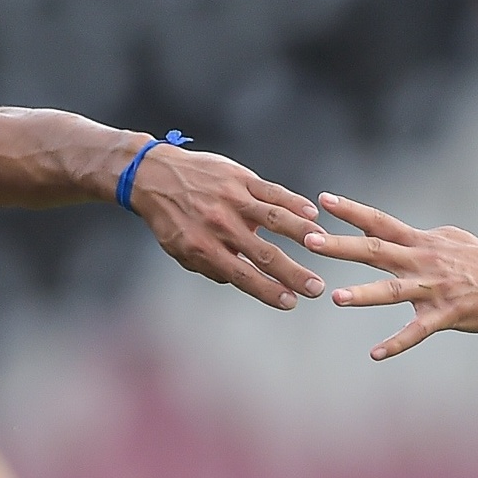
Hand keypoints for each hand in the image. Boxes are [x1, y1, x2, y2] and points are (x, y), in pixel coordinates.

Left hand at [129, 145, 324, 310]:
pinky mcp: (239, 178)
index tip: (290, 302)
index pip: (243, 276)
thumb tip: (238, 280)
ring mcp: (232, 199)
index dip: (268, 291)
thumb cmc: (170, 216)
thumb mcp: (180, 250)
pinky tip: (312, 214)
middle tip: (316, 287)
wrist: (154, 174)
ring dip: (302, 236)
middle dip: (293, 274)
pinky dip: (294, 203)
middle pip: (264, 254)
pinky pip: (272, 191)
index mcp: (204, 248)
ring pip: (275, 219)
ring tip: (322, 247)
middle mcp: (220, 225)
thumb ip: (210, 267)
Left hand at [304, 194, 477, 358]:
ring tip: (336, 298)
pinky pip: (417, 331)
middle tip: (310, 240)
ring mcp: (434, 288)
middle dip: (341, 245)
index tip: (323, 200)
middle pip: (376, 251)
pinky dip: (396, 344)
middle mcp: (423, 261)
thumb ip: (422, 237)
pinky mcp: (446, 314)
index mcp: (421, 242)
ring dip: (363, 295)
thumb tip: (403, 233)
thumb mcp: (453, 239)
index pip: (380, 222)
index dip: (351, 211)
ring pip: (393, 291)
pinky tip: (375, 354)